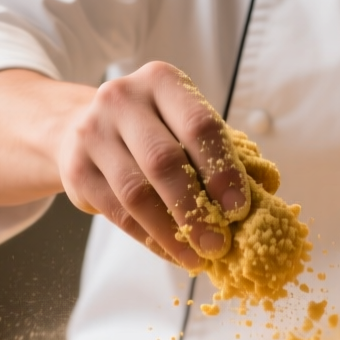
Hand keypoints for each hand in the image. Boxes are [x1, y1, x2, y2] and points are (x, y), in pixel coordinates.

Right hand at [0, 64, 248, 268]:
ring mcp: (93, 132)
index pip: (200, 126)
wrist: (75, 125)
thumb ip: (219, 152)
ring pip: (136, 192)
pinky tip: (170, 251)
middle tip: (219, 244)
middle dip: (196, 210)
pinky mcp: (75, 168)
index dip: (223, 171)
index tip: (239, 210)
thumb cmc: (150, 130)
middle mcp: (123, 99)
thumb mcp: (181, 124)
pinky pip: (116, 212)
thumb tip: (264, 191)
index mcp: (162, 81)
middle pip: (165, 162)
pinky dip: (148, 237)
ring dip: (171, 232)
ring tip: (197, 257)